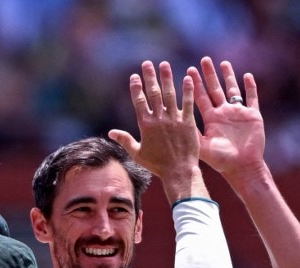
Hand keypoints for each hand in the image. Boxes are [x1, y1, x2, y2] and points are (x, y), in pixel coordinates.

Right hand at [108, 61, 202, 202]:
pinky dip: (187, 90)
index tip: (135, 76)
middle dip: (150, 77)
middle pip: (153, 93)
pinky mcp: (188, 122)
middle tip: (147, 63)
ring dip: (166, 78)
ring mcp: (174, 120)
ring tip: (164, 65)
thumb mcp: (138, 153)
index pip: (139, 101)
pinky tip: (187, 78)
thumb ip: (125, 140)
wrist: (178, 172)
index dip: (136, 87)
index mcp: (146, 125)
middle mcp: (159, 119)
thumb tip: (111, 132)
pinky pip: (188, 103)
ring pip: (170, 94)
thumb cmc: (157, 165)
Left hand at [188, 57, 264, 179]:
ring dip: (228, 76)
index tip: (188, 70)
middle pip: (215, 89)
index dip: (195, 84)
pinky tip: (247, 75)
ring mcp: (238, 113)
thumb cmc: (221, 161)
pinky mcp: (253, 115)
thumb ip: (190, 133)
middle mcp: (223, 113)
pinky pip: (252, 98)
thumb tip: (172, 124)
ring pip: (232, 90)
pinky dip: (250, 87)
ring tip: (222, 62)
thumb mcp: (202, 146)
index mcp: (210, 119)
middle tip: (203, 60)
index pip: (200, 98)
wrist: (242, 168)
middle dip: (209, 75)